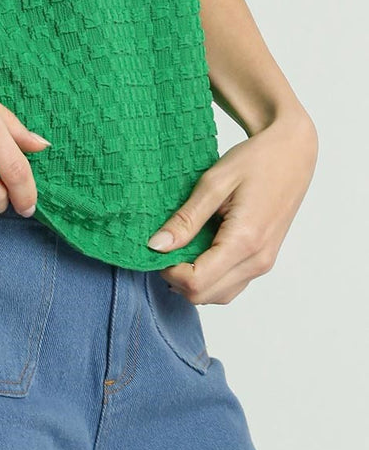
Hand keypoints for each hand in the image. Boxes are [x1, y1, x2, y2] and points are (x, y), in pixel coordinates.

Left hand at [145, 111, 317, 303]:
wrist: (293, 154)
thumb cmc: (256, 161)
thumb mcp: (213, 183)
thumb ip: (186, 219)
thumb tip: (156, 246)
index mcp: (244, 241)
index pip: (196, 282)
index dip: (169, 270)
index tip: (158, 246)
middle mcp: (257, 261)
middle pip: (205, 296)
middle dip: (177, 278)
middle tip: (165, 246)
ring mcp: (264, 264)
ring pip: (219, 295)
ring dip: (193, 280)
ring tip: (181, 246)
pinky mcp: (264, 260)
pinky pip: (232, 284)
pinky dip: (210, 276)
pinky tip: (199, 249)